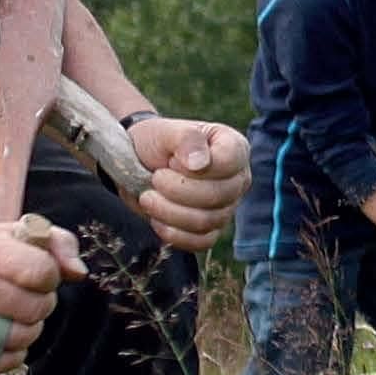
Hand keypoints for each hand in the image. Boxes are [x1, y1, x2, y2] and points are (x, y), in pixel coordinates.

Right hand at [0, 216, 83, 365]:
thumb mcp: (18, 234)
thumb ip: (59, 244)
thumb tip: (79, 273)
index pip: (43, 273)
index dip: (50, 277)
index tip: (38, 274)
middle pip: (37, 309)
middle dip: (41, 304)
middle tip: (25, 296)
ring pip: (23, 337)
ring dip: (29, 329)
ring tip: (14, 314)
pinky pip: (4, 361)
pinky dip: (12, 353)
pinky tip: (3, 334)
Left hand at [127, 118, 250, 253]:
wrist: (138, 164)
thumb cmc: (156, 143)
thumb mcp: (166, 132)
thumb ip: (186, 139)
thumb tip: (200, 164)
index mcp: (234, 148)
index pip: (229, 162)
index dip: (196, 167)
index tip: (172, 161)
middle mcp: (237, 179)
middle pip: (217, 196)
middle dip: (177, 191)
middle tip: (155, 178)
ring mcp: (227, 207)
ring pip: (206, 221)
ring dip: (169, 212)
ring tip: (148, 196)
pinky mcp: (212, 230)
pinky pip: (201, 242)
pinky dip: (174, 233)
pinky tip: (156, 219)